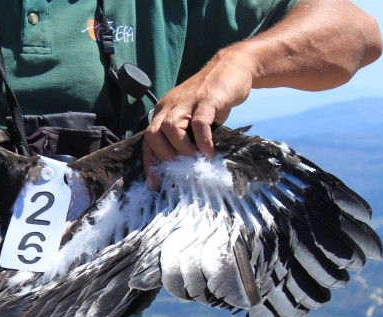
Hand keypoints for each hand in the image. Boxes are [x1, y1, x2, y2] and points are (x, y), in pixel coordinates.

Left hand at [142, 47, 253, 187]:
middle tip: (179, 167)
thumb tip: (185, 165)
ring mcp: (188, 101)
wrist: (234, 66)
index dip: (149, 163)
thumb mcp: (194, 116)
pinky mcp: (207, 99)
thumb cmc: (214, 97)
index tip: (154, 184)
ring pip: (171, 128)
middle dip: (163, 155)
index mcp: (164, 111)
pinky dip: (202, 141)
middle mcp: (170, 106)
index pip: (148, 139)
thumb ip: (187, 135)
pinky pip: (199, 124)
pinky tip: (209, 151)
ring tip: (195, 158)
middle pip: (152, 133)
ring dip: (182, 148)